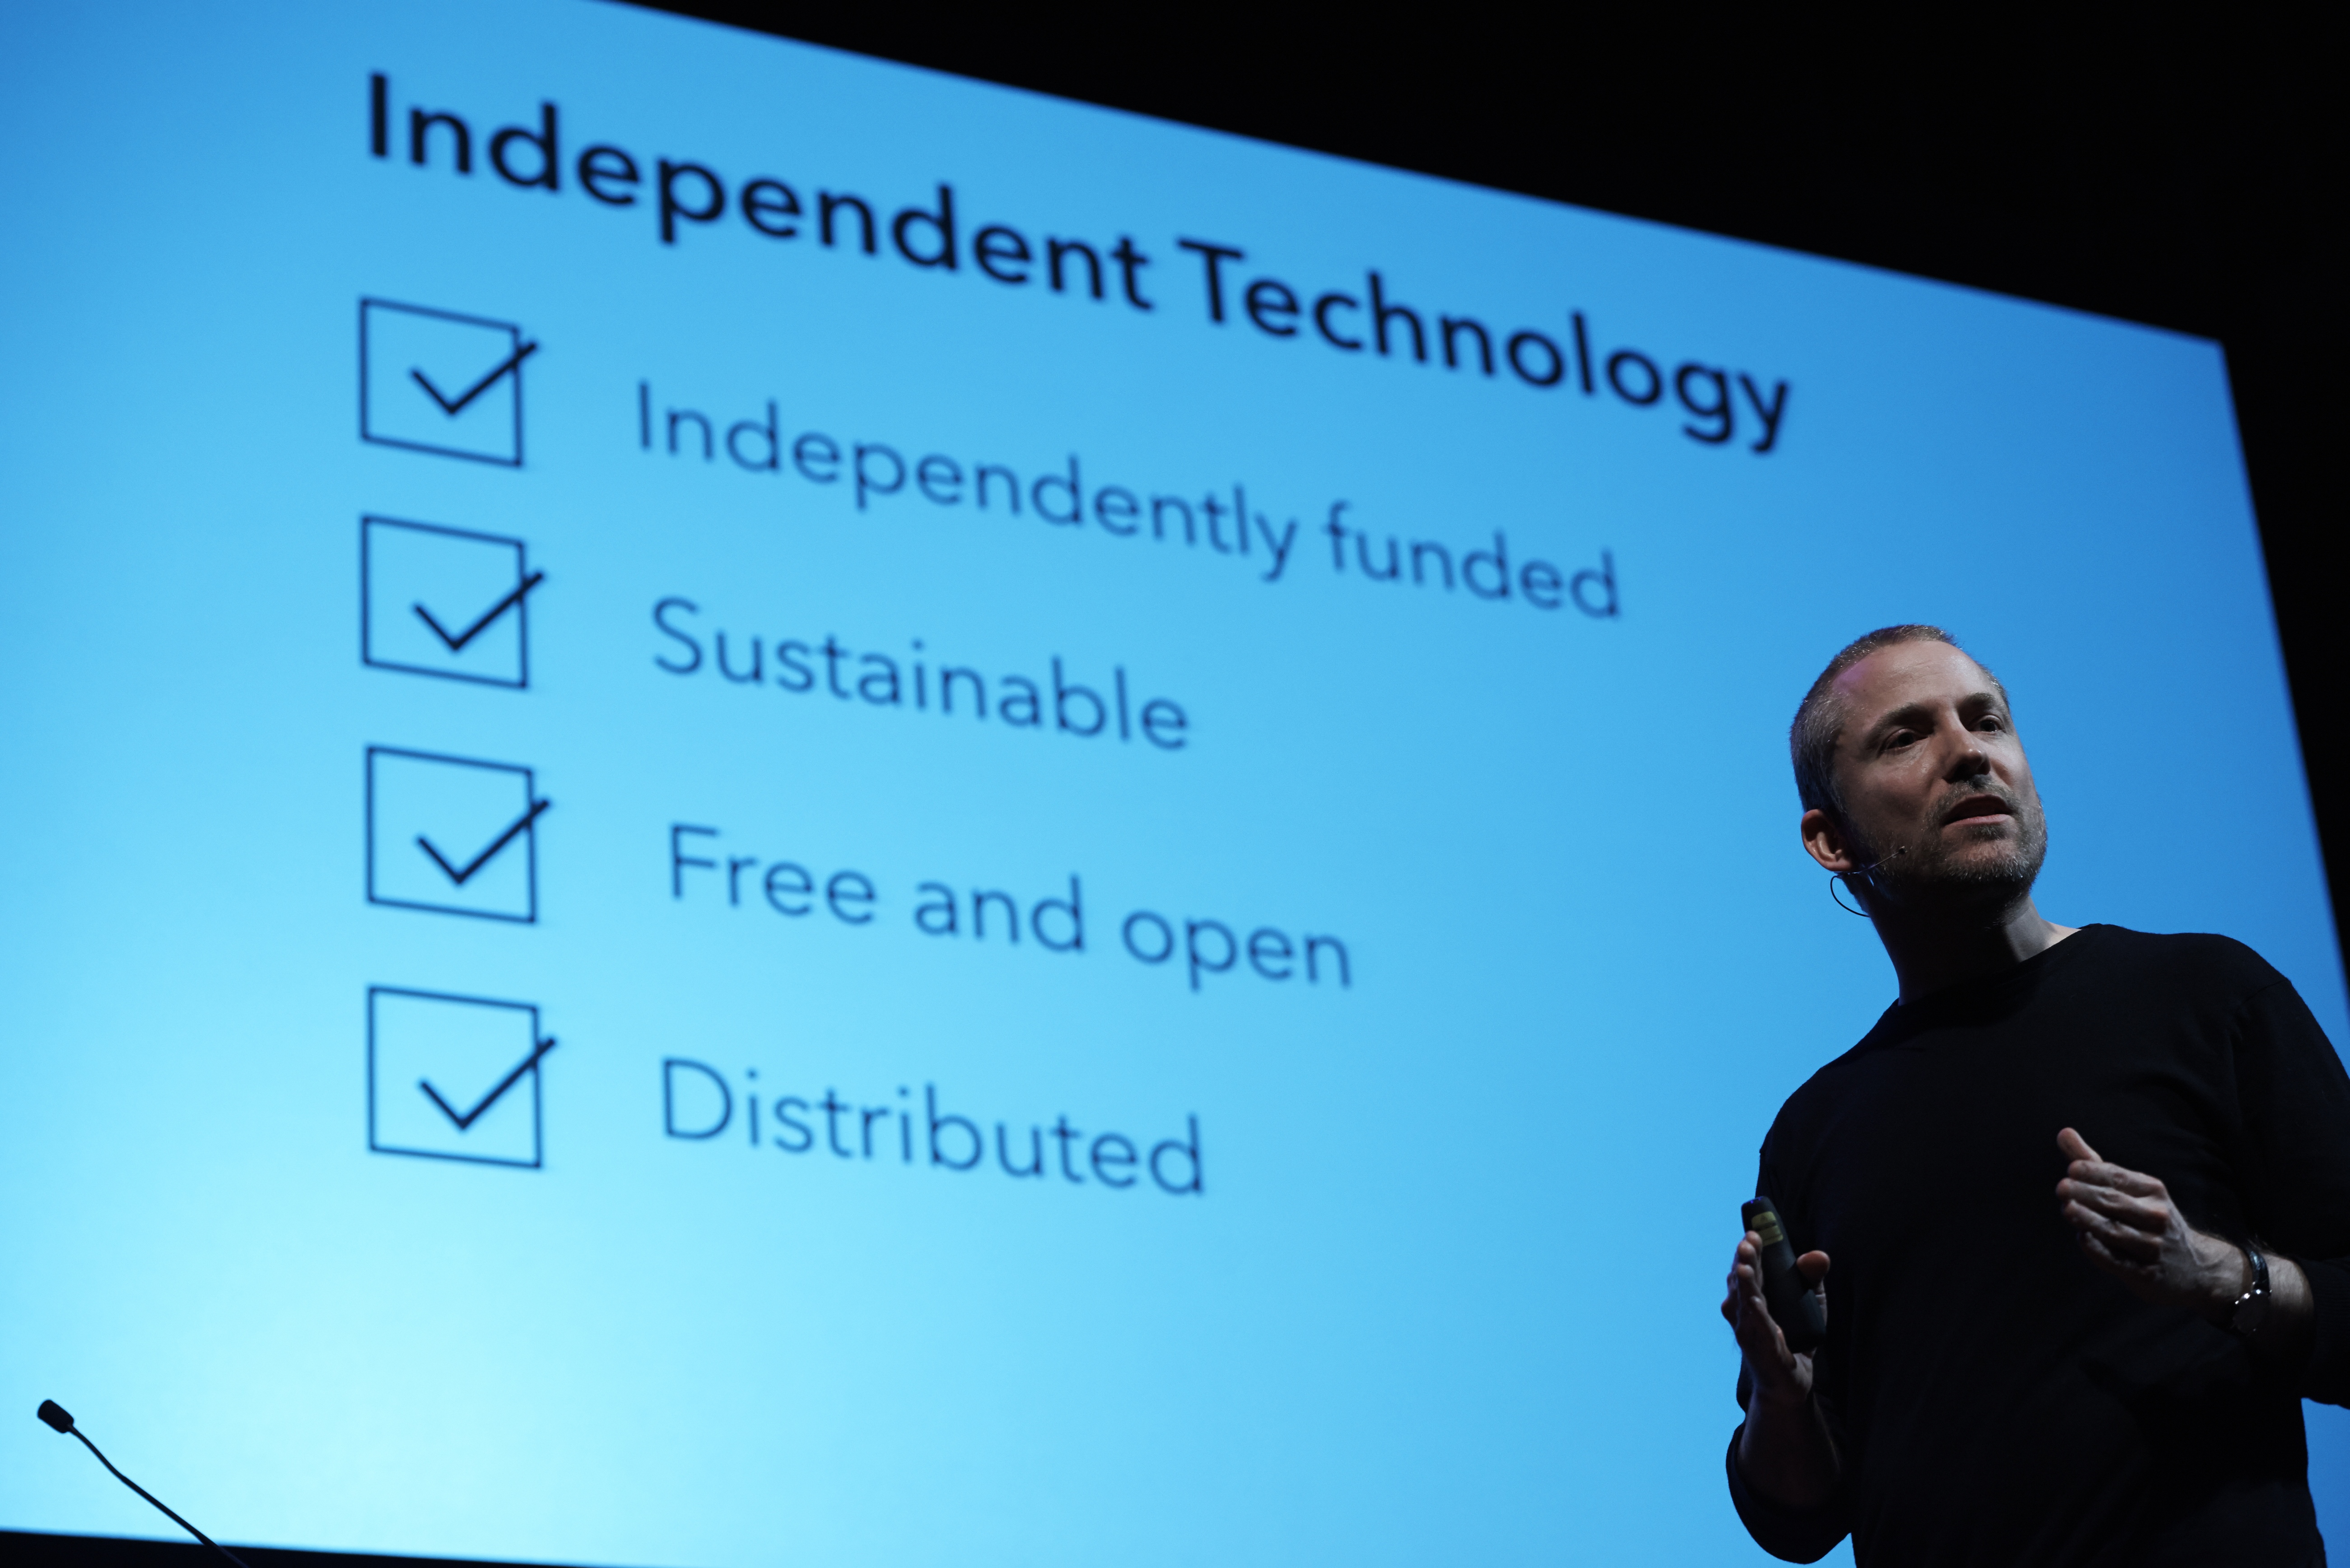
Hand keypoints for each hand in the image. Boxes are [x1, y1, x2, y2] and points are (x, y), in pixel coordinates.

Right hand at [1721, 1232, 1830, 1407]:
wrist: (1790, 1382)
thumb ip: (1811, 1278)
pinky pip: (1757, 1330)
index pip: (1748, 1267)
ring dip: (1744, 1284)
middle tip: (1748, 1241)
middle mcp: (1744, 1311)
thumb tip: (1818, 1255)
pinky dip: (1755, 1315)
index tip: (1754, 1231)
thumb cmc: (1795, 1337)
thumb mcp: (1810, 1303)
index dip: (1750, 1249)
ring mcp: (1749, 1330)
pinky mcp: (1761, 1350)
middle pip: (1743, 1280)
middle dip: (1744, 1260)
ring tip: (1744, 1266)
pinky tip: (1754, 1301)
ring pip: (1744, 1303)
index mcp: (1754, 1294)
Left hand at [2054, 1127, 2247, 1319]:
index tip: (2072, 1169)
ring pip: (2116, 1231)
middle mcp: (2156, 1217)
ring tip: (2068, 1209)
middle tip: (2062, 1187)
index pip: (2119, 1177)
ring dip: (2090, 1220)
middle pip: (2116, 1202)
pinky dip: (2098, 1250)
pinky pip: (2117, 1261)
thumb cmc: (2148, 1218)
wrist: (2195, 1267)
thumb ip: (2094, 1163)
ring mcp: (2152, 1246)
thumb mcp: (2130, 1189)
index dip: (2094, 1173)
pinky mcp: (2145, 1273)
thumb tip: (2063, 1132)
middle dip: (2088, 1194)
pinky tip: (2082, 1237)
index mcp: (2152, 1191)